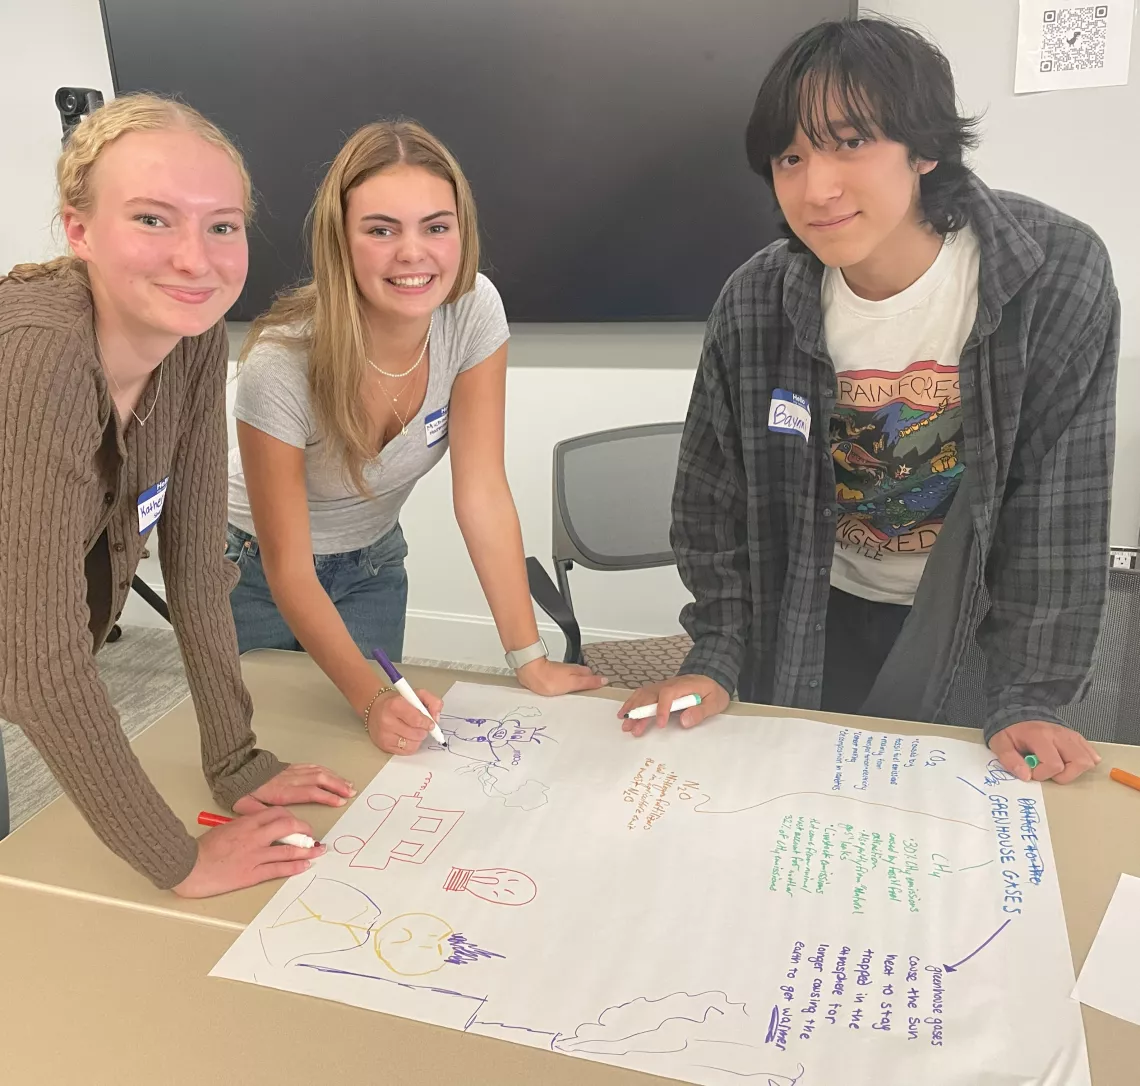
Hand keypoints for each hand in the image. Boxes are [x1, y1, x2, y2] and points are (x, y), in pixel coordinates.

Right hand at [173, 806, 324, 897]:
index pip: (277, 813)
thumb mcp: (225, 828)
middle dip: (304, 830)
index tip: (297, 823)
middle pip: (288, 826)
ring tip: (318, 850)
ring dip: (306, 850)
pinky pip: (279, 868)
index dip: (292, 817)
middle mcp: (254, 836)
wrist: (188, 866)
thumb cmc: (202, 848)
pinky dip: (295, 866)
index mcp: (246, 822)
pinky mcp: (252, 873)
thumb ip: (244, 826)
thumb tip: (260, 828)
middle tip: (311, 835)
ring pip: (288, 848)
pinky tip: (305, 865)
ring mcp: (255, 855)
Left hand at [231, 763, 354, 814]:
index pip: (309, 793)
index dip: (326, 796)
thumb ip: (263, 815)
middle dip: (338, 786)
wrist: (235, 770)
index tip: (340, 801)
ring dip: (335, 777)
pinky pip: (311, 767)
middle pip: (319, 779)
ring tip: (348, 784)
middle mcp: (290, 779)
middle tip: (352, 792)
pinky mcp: (290, 767)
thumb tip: (280, 822)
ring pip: (318, 772)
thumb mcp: (246, 807)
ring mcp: (291, 771)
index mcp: (282, 791)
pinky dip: (325, 770)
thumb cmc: (241, 791)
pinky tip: (332, 774)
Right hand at [366, 687, 443, 755]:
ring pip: (413, 744)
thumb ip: (432, 701)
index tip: (430, 723)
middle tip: (420, 725)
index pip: (417, 720)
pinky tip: (407, 737)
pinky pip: (406, 751)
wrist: (375, 708)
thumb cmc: (398, 701)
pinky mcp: (384, 746)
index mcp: (395, 705)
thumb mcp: (416, 694)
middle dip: (423, 730)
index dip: (427, 723)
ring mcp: (385, 735)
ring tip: (413, 730)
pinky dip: (411, 745)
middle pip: (417, 734)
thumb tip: (436, 719)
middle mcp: (387, 721)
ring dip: (418, 739)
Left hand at [516, 656, 606, 695]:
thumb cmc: (549, 678)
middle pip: (582, 677)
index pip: (592, 676)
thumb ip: (588, 682)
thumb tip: (604, 680)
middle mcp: (570, 671)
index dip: (596, 682)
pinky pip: (561, 683)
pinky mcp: (550, 678)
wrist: (530, 673)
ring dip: (575, 686)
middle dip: (586, 684)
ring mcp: (560, 674)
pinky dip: (564, 688)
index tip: (600, 690)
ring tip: (578, 696)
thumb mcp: (573, 683)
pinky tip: (563, 694)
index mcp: (578, 671)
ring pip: (571, 680)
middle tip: (590, 695)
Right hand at [618, 675, 729, 736]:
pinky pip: (642, 694)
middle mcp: (669, 684)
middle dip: (640, 713)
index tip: (660, 724)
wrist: (711, 677)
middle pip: (650, 696)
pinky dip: (632, 703)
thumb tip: (684, 721)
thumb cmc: (712, 691)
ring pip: (643, 695)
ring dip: (632, 708)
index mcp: (683, 686)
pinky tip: (625, 712)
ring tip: (624, 723)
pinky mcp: (659, 690)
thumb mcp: (714, 702)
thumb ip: (700, 712)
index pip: (668, 694)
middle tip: (632, 728)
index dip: (662, 709)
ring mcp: (662, 686)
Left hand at [988, 719, 1100, 784]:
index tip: (1032, 772)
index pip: (1054, 764)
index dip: (1043, 775)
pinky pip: (1091, 753)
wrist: (1018, 712)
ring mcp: (1070, 735)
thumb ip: (1010, 760)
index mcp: (1039, 736)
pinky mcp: (1076, 737)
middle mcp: (1059, 735)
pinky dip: (1083, 762)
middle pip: (1080, 762)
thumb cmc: (1011, 730)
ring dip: (1075, 770)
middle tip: (1049, 773)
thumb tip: (1026, 776)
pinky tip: (1068, 762)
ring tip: (1058, 768)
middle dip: (1065, 776)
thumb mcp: (1000, 743)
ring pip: (1089, 759)